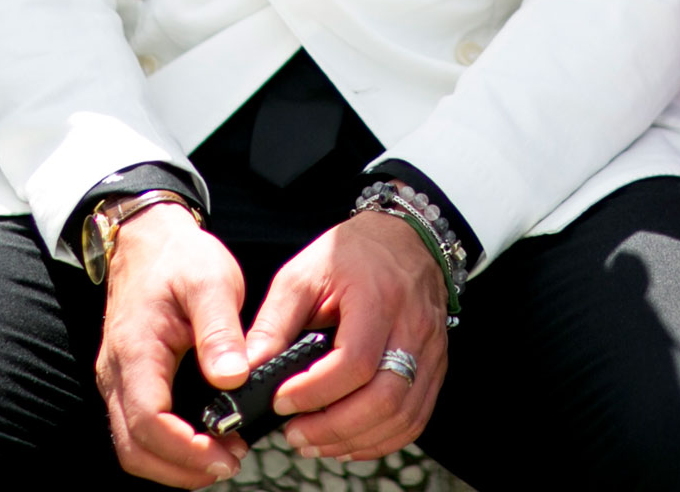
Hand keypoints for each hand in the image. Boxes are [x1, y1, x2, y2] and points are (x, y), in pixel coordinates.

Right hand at [96, 205, 253, 486]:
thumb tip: (232, 379)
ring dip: (173, 464)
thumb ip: (221, 331)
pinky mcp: (127, 381)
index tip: (226, 453)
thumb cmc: (179, 258)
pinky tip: (203, 440)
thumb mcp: (211, 281)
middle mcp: (117, 373)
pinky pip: (137, 429)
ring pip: (132, 446)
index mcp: (136, 350)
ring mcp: (118, 380)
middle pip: (134, 449)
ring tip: (222, 456)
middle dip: (181, 468)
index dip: (185, 449)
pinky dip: (167, 448)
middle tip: (229, 463)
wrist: (149, 239)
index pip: (149, 420)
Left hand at [244, 210, 448, 461]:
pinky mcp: (435, 367)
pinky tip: (349, 440)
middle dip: (334, 428)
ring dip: (355, 441)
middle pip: (384, 398)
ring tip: (315, 441)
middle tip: (295, 434)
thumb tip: (245, 369)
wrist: (406, 238)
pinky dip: (381, 439)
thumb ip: (274, 323)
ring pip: (402, 416)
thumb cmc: (353, 254)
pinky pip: (415, 417)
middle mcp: (412, 327)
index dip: (315, 392)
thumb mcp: (303, 275)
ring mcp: (429, 350)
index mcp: (378, 298)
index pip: (354, 361)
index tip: (281, 401)